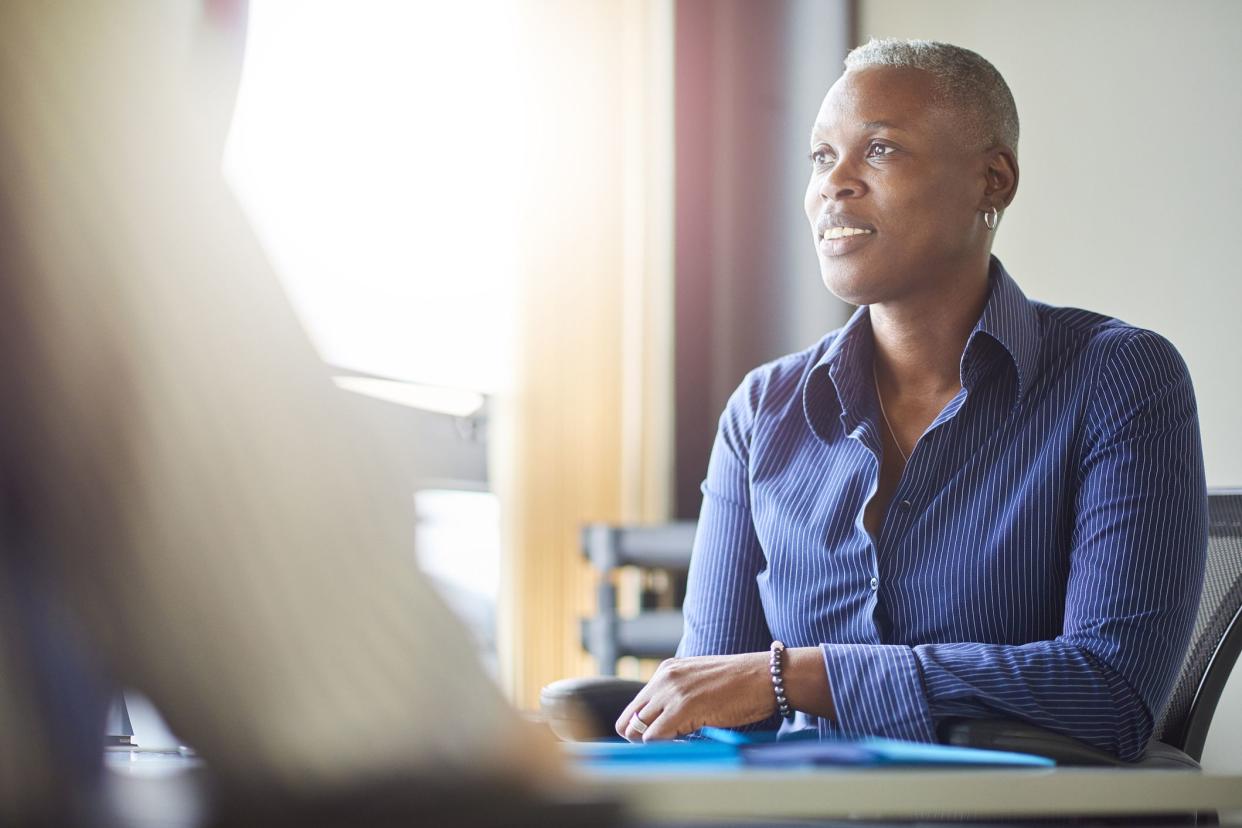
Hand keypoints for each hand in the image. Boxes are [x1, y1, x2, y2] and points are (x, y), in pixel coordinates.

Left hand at [614, 652, 774, 741]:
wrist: (765, 676)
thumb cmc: (740, 685)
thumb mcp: (700, 683)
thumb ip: (678, 697)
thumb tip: (664, 724)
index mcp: (666, 671)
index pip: (634, 707)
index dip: (640, 729)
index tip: (657, 741)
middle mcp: (664, 678)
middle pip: (628, 720)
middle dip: (639, 739)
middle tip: (664, 747)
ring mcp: (672, 691)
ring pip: (637, 731)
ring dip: (652, 744)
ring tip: (678, 744)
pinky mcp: (683, 707)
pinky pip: (654, 737)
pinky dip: (663, 747)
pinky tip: (685, 743)